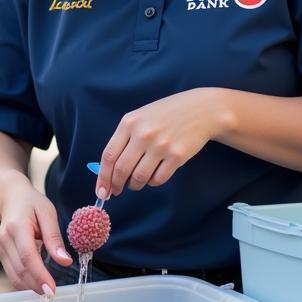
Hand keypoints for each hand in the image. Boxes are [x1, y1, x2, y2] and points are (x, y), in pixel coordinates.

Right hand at [0, 177, 71, 296]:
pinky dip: (25, 281)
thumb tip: (65, 261)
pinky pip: (13, 274)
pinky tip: (38, 281)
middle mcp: (5, 239)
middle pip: (20, 270)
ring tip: (47, 288)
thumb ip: (54, 238)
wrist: (11, 198)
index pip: (27, 256)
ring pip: (15, 276)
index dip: (39, 275)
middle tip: (53, 293)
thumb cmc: (32, 204)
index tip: (52, 290)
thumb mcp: (48, 213)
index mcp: (17, 227)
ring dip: (31, 286)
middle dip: (37, 285)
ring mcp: (0, 248)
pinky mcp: (1, 254)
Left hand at [97, 88, 226, 199]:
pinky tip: (153, 176)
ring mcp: (161, 145)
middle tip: (116, 191)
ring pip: (139, 177)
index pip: (109, 156)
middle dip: (116, 185)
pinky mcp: (178, 156)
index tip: (101, 190)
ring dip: (135, 185)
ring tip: (136, 183)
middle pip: (122, 169)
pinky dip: (153, 182)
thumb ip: (124, 138)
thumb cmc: (165, 114)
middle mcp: (143, 134)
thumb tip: (108, 169)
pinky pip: (158, 179)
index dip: (103, 177)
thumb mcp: (139, 118)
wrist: (200, 109)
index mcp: (129, 123)